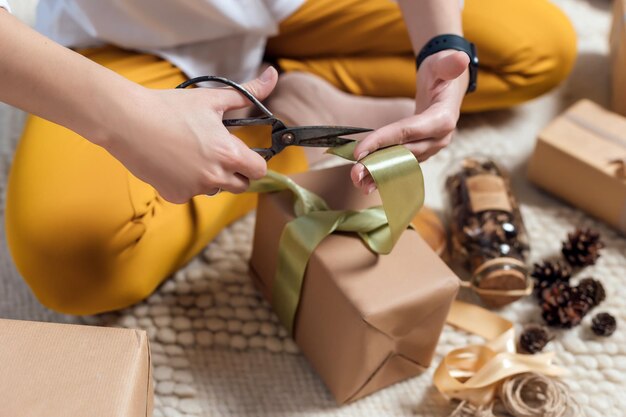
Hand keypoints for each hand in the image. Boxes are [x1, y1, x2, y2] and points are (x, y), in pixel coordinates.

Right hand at [98, 67, 277, 202]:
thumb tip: (273, 75)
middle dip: (236, 172)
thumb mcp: (212, 98)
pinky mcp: (175, 196)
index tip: (244, 153)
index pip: (259, 171)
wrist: (127, 121)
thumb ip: (248, 94)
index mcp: (228, 154)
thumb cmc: (170, 107)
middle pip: (241, 185)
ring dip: (211, 177)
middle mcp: (215, 177)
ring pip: (215, 189)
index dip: (254, 162)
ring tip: (190, 153)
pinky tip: (172, 162)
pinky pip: (190, 193)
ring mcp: (194, 189)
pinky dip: (186, 182)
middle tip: (217, 153)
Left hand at [351, 51, 468, 192]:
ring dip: (379, 173)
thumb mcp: (444, 64)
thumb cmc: (442, 72)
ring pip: (402, 163)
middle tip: (354, 172)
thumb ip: (449, 64)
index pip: (407, 132)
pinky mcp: (423, 151)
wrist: (447, 84)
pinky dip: (385, 172)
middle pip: (404, 153)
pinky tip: (367, 182)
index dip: (383, 141)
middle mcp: (439, 139)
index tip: (360, 150)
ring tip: (357, 181)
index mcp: (443, 119)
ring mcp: (432, 148)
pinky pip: (402, 163)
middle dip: (378, 163)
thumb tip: (461, 58)